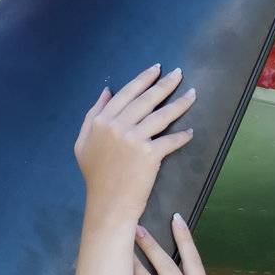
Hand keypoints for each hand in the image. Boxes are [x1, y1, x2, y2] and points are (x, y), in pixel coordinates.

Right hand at [74, 62, 195, 222]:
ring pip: (162, 115)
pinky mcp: (149, 155)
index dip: (143, 79)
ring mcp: (134, 139)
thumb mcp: (83, 142)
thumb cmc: (95, 176)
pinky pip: (170, 141)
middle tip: (179, 74)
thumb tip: (107, 92)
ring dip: (180, 103)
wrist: (108, 204)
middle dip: (165, 84)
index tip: (156, 69)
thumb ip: (93, 115)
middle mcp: (118, 126)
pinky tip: (190, 132)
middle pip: (147, 99)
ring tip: (192, 94)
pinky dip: (182, 137)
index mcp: (102, 120)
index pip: (127, 93)